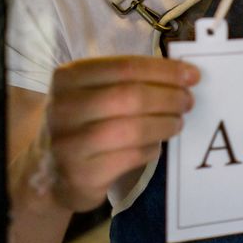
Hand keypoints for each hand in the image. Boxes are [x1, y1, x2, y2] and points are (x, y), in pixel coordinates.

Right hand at [43, 56, 197, 211]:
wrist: (50, 172)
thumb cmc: (81, 124)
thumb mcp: (90, 93)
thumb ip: (125, 81)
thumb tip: (180, 74)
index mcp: (67, 77)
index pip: (125, 67)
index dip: (163, 70)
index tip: (192, 74)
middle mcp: (63, 107)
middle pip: (130, 96)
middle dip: (168, 97)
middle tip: (187, 101)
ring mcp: (69, 143)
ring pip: (132, 129)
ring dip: (164, 123)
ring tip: (177, 122)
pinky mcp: (81, 174)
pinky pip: (130, 157)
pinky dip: (151, 149)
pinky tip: (157, 145)